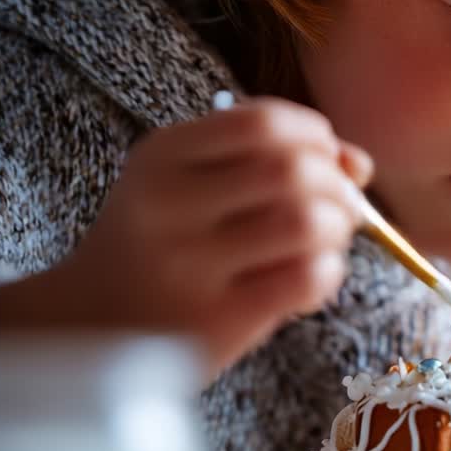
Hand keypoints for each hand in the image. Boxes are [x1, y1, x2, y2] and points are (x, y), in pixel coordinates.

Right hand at [0, 97, 372, 375]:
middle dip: (336, 185)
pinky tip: (313, 278)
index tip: (323, 155)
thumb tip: (359, 164)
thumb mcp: (192, 182)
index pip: (262, 121)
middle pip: (292, 170)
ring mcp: (190, 265)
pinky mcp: (216, 320)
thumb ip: (273, 158)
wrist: (90, 328)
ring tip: (326, 242)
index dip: (314, 133)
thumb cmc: (161, 244)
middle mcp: (169, 204)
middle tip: (338, 206)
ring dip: (338, 228)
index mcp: (162, 156)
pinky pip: (306, 278)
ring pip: (306, 222)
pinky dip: (329, 273)